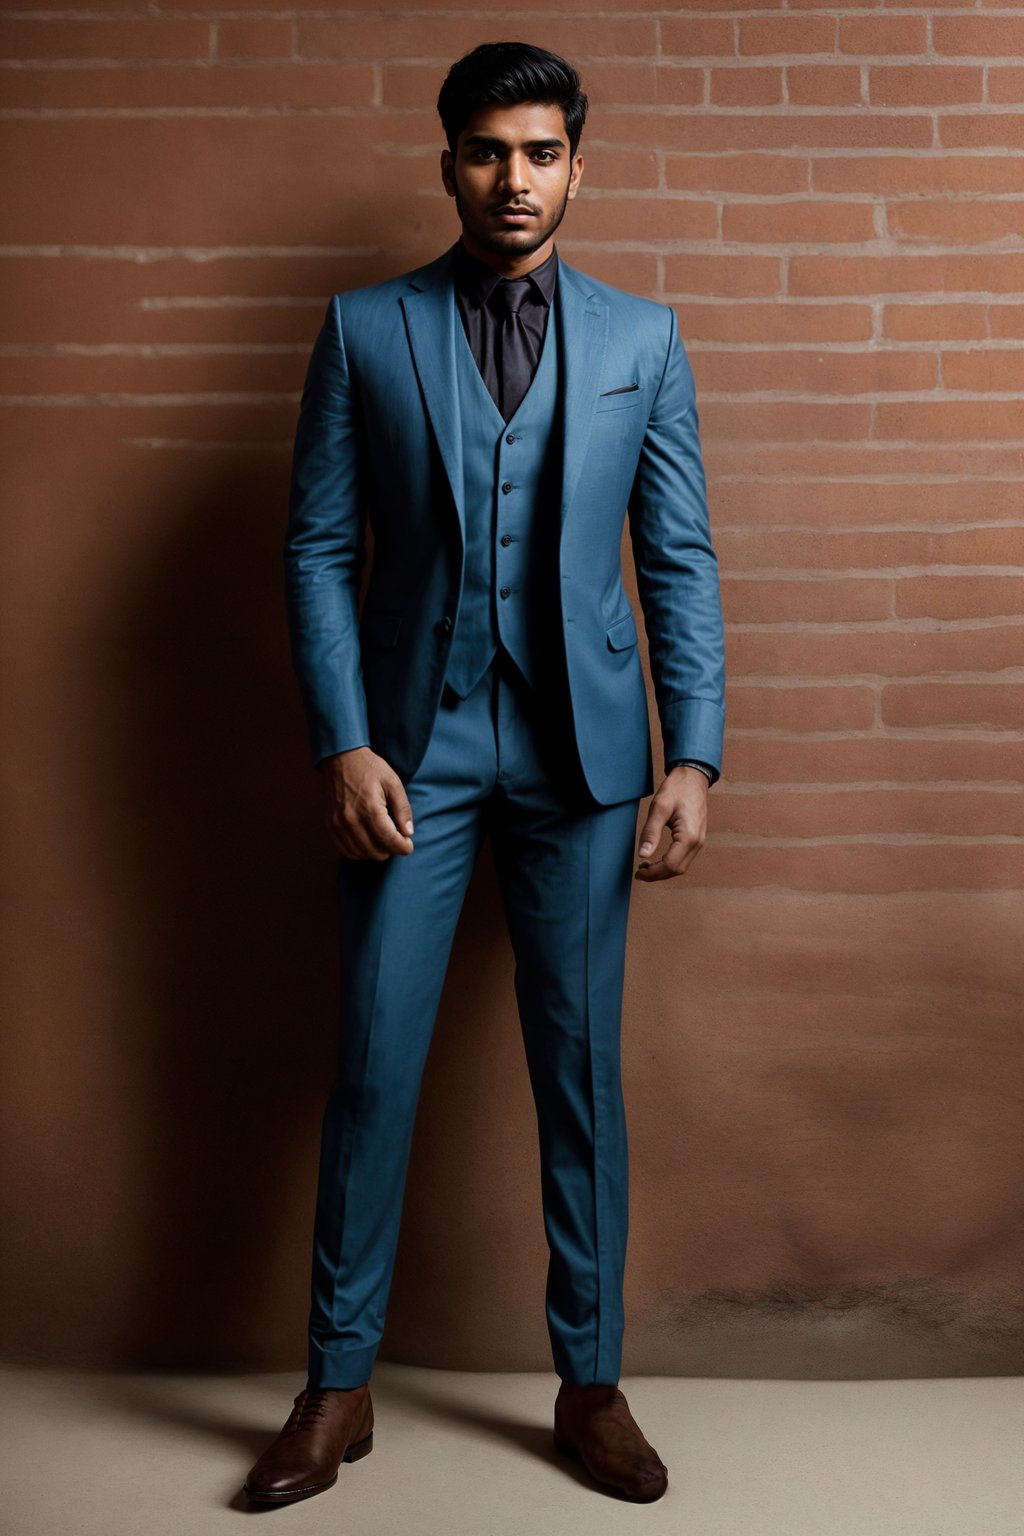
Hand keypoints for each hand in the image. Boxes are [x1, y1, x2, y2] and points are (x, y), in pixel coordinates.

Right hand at [321, 746, 414, 860]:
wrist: (341, 758)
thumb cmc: (370, 768)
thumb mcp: (393, 783)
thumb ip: (403, 809)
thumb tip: (408, 833)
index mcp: (370, 808)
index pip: (389, 840)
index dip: (403, 848)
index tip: (408, 846)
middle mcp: (351, 819)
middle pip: (375, 851)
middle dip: (390, 849)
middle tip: (396, 838)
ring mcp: (338, 824)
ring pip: (361, 854)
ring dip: (375, 851)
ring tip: (382, 838)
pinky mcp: (330, 825)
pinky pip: (345, 850)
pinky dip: (359, 851)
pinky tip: (367, 840)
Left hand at [634, 764, 707, 881]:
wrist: (693, 778)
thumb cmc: (677, 789)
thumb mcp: (659, 808)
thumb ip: (650, 832)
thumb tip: (642, 855)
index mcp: (689, 836)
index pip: (670, 865)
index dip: (653, 873)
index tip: (638, 871)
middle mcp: (697, 842)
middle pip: (677, 870)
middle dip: (657, 875)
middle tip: (639, 872)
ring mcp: (699, 841)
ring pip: (681, 867)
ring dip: (663, 871)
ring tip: (645, 867)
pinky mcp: (696, 839)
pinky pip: (684, 859)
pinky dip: (670, 864)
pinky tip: (657, 859)